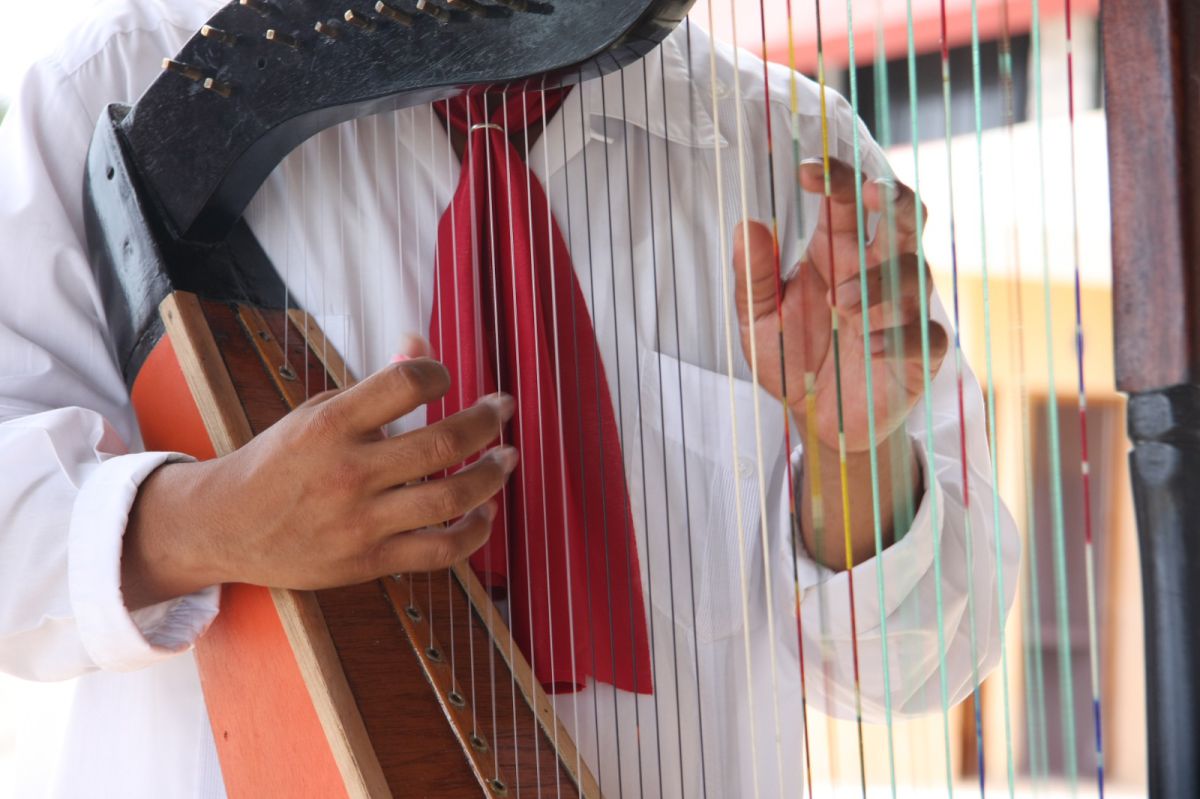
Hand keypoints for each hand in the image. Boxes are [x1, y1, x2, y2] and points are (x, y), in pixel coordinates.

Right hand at [122, 356, 516, 608]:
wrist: (224, 527)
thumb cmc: (278, 462)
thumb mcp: (316, 411)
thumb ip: (374, 384)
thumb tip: (420, 345)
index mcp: (331, 425)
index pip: (406, 384)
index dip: (438, 374)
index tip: (446, 378)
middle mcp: (349, 472)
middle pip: (442, 443)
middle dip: (486, 421)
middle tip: (503, 410)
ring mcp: (361, 521)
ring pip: (451, 498)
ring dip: (492, 474)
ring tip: (506, 458)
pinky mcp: (370, 561)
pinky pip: (440, 550)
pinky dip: (474, 532)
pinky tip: (486, 513)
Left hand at [734, 157, 948, 452]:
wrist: (816, 420)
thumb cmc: (792, 359)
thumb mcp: (758, 321)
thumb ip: (753, 278)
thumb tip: (748, 225)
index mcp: (838, 251)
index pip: (848, 200)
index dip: (837, 177)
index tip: (809, 172)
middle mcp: (878, 270)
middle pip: (905, 215)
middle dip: (894, 196)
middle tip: (870, 193)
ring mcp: (905, 309)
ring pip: (913, 272)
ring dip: (876, 284)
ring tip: (839, 306)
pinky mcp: (921, 352)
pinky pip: (925, 333)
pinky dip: (899, 336)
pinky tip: (869, 347)